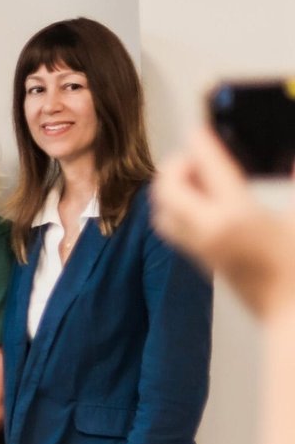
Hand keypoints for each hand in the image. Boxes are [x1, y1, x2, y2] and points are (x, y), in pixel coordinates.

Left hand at [153, 128, 294, 318]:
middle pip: (166, 188)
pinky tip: (203, 202)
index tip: (202, 130)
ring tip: (200, 180)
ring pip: (161, 210)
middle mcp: (209, 231)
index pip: (207, 167)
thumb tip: (289, 158)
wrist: (292, 314)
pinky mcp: (201, 260)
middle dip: (177, 166)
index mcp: (238, 216)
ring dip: (171, 188)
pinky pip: (171, 228)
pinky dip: (175, 208)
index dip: (202, 143)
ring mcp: (201, 248)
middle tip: (200, 158)